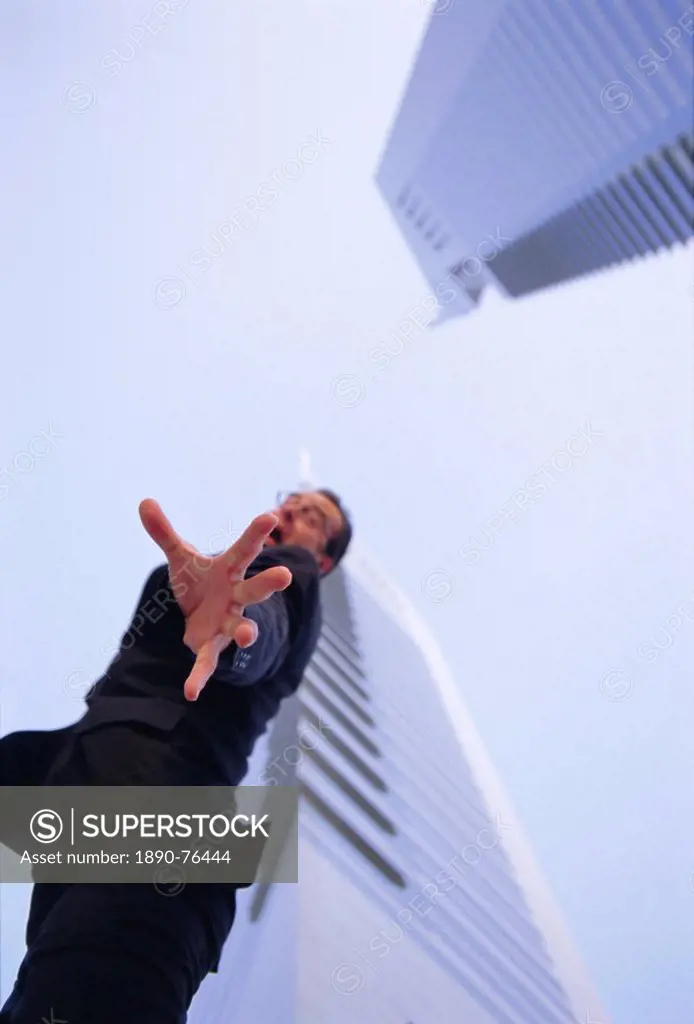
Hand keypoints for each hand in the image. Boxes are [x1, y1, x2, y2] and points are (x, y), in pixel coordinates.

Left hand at [138, 499, 291, 700]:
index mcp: (230, 570)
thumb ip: (164, 533)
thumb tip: (144, 501)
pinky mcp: (213, 645)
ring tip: (249, 635)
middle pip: (255, 588)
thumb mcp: (180, 557)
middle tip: (284, 575)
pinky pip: (208, 662)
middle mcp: (236, 595)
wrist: (201, 616)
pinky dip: (199, 677)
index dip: (256, 533)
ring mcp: (229, 621)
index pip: (245, 548)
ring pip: (242, 626)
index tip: (271, 516)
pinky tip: (190, 693)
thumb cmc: (199, 582)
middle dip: (269, 583)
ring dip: (246, 631)